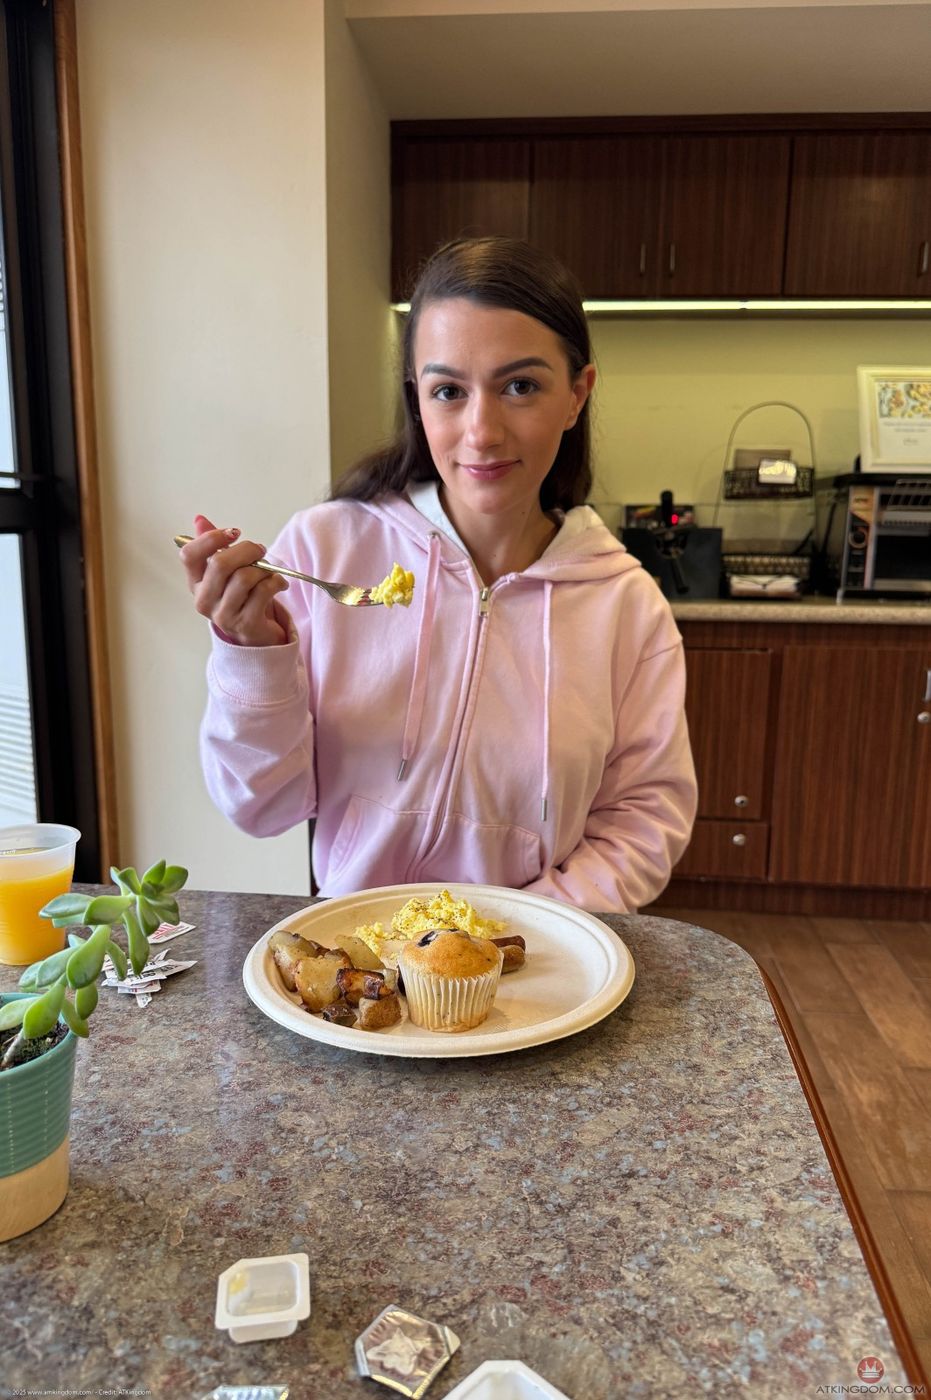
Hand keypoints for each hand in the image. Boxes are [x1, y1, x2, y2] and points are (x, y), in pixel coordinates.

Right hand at [179, 514, 289, 646]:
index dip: (211, 538)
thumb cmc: (241, 599)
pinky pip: (263, 592)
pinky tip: (279, 583)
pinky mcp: (245, 624)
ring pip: (244, 577)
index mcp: (195, 584)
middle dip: (246, 550)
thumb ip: (213, 546)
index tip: (234, 533)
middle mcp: (204, 600)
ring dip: (263, 569)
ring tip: (270, 571)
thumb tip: (199, 519)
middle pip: (220, 563)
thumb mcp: (225, 572)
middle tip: (260, 550)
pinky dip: (276, 582)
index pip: (189, 555)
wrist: (256, 636)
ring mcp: (223, 615)